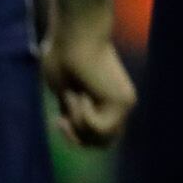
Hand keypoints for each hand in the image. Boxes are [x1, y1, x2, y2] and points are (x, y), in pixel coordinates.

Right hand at [41, 17, 134, 146]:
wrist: (74, 37)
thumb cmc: (63, 57)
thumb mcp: (65, 94)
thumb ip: (74, 113)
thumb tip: (76, 134)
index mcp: (106, 103)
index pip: (97, 139)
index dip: (75, 137)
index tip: (58, 120)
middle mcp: (120, 106)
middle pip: (101, 145)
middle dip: (76, 137)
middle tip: (62, 118)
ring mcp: (124, 105)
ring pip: (99, 139)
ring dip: (78, 123)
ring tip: (75, 98)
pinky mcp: (123, 101)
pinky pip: (98, 128)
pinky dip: (83, 117)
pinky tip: (83, 95)